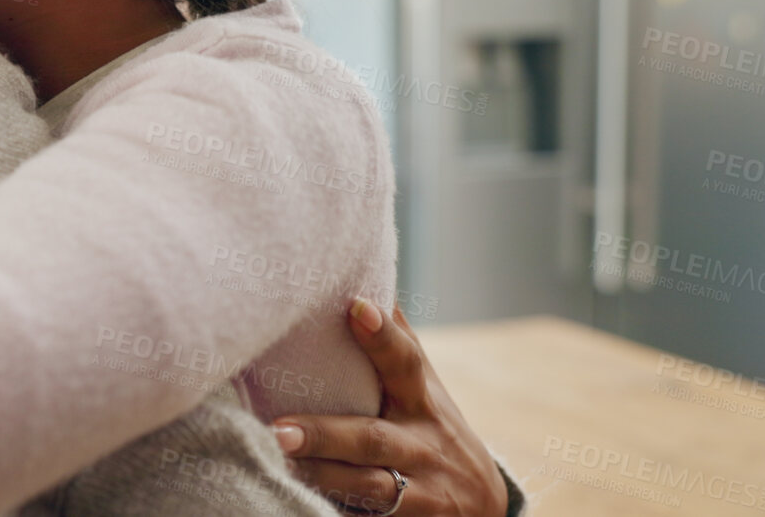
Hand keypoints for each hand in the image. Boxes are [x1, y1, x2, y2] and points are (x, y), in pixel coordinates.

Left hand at [273, 299, 508, 516]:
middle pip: (371, 438)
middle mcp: (421, 444)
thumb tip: (368, 271)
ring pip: (370, 487)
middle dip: (325, 435)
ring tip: (278, 463)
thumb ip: (396, 339)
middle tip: (278, 427)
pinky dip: (341, 509)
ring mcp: (420, 489)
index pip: (404, 363)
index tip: (354, 306)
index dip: (382, 335)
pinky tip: (300, 500)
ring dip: (322, 476)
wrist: (486, 508)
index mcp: (420, 401)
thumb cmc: (432, 428)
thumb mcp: (424, 387)